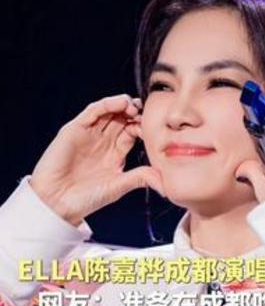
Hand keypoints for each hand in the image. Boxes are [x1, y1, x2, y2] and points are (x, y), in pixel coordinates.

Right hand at [30, 94, 164, 225]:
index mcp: (114, 154)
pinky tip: (120, 103)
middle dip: (135, 113)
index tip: (154, 128)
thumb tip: (166, 182)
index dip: (143, 127)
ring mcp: (88, 134)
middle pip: (121, 119)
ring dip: (122, 105)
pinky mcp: (74, 129)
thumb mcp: (119, 186)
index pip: (132, 133)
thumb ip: (140, 178)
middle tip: (147, 111)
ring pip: (108, 112)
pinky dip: (106, 105)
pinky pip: (92, 112)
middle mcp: (102, 142)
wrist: (58, 202)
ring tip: (135, 105)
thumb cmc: (86, 198)